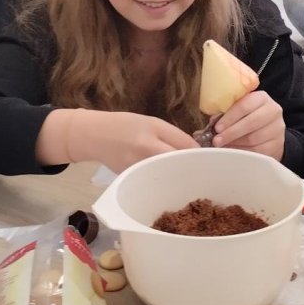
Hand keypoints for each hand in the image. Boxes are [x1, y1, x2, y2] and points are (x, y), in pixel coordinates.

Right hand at [81, 112, 197, 172]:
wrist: (94, 136)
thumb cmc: (125, 125)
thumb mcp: (151, 122)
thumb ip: (174, 136)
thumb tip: (196, 151)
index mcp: (153, 135)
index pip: (185, 147)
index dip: (199, 154)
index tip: (208, 159)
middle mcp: (145, 153)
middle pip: (178, 165)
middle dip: (190, 168)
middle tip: (201, 171)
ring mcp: (138, 170)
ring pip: (167, 176)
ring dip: (178, 177)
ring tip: (186, 177)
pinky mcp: (132, 181)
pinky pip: (154, 182)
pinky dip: (163, 181)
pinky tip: (167, 180)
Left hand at [209, 90, 285, 160]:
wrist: (270, 129)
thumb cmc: (249, 116)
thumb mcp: (241, 107)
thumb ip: (229, 111)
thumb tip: (213, 121)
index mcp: (262, 98)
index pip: (245, 105)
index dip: (230, 117)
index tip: (217, 127)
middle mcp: (273, 111)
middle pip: (251, 123)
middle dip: (231, 132)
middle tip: (216, 140)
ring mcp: (277, 129)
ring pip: (254, 139)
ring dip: (235, 144)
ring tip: (223, 146)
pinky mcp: (277, 145)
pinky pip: (258, 151)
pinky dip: (243, 152)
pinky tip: (233, 152)